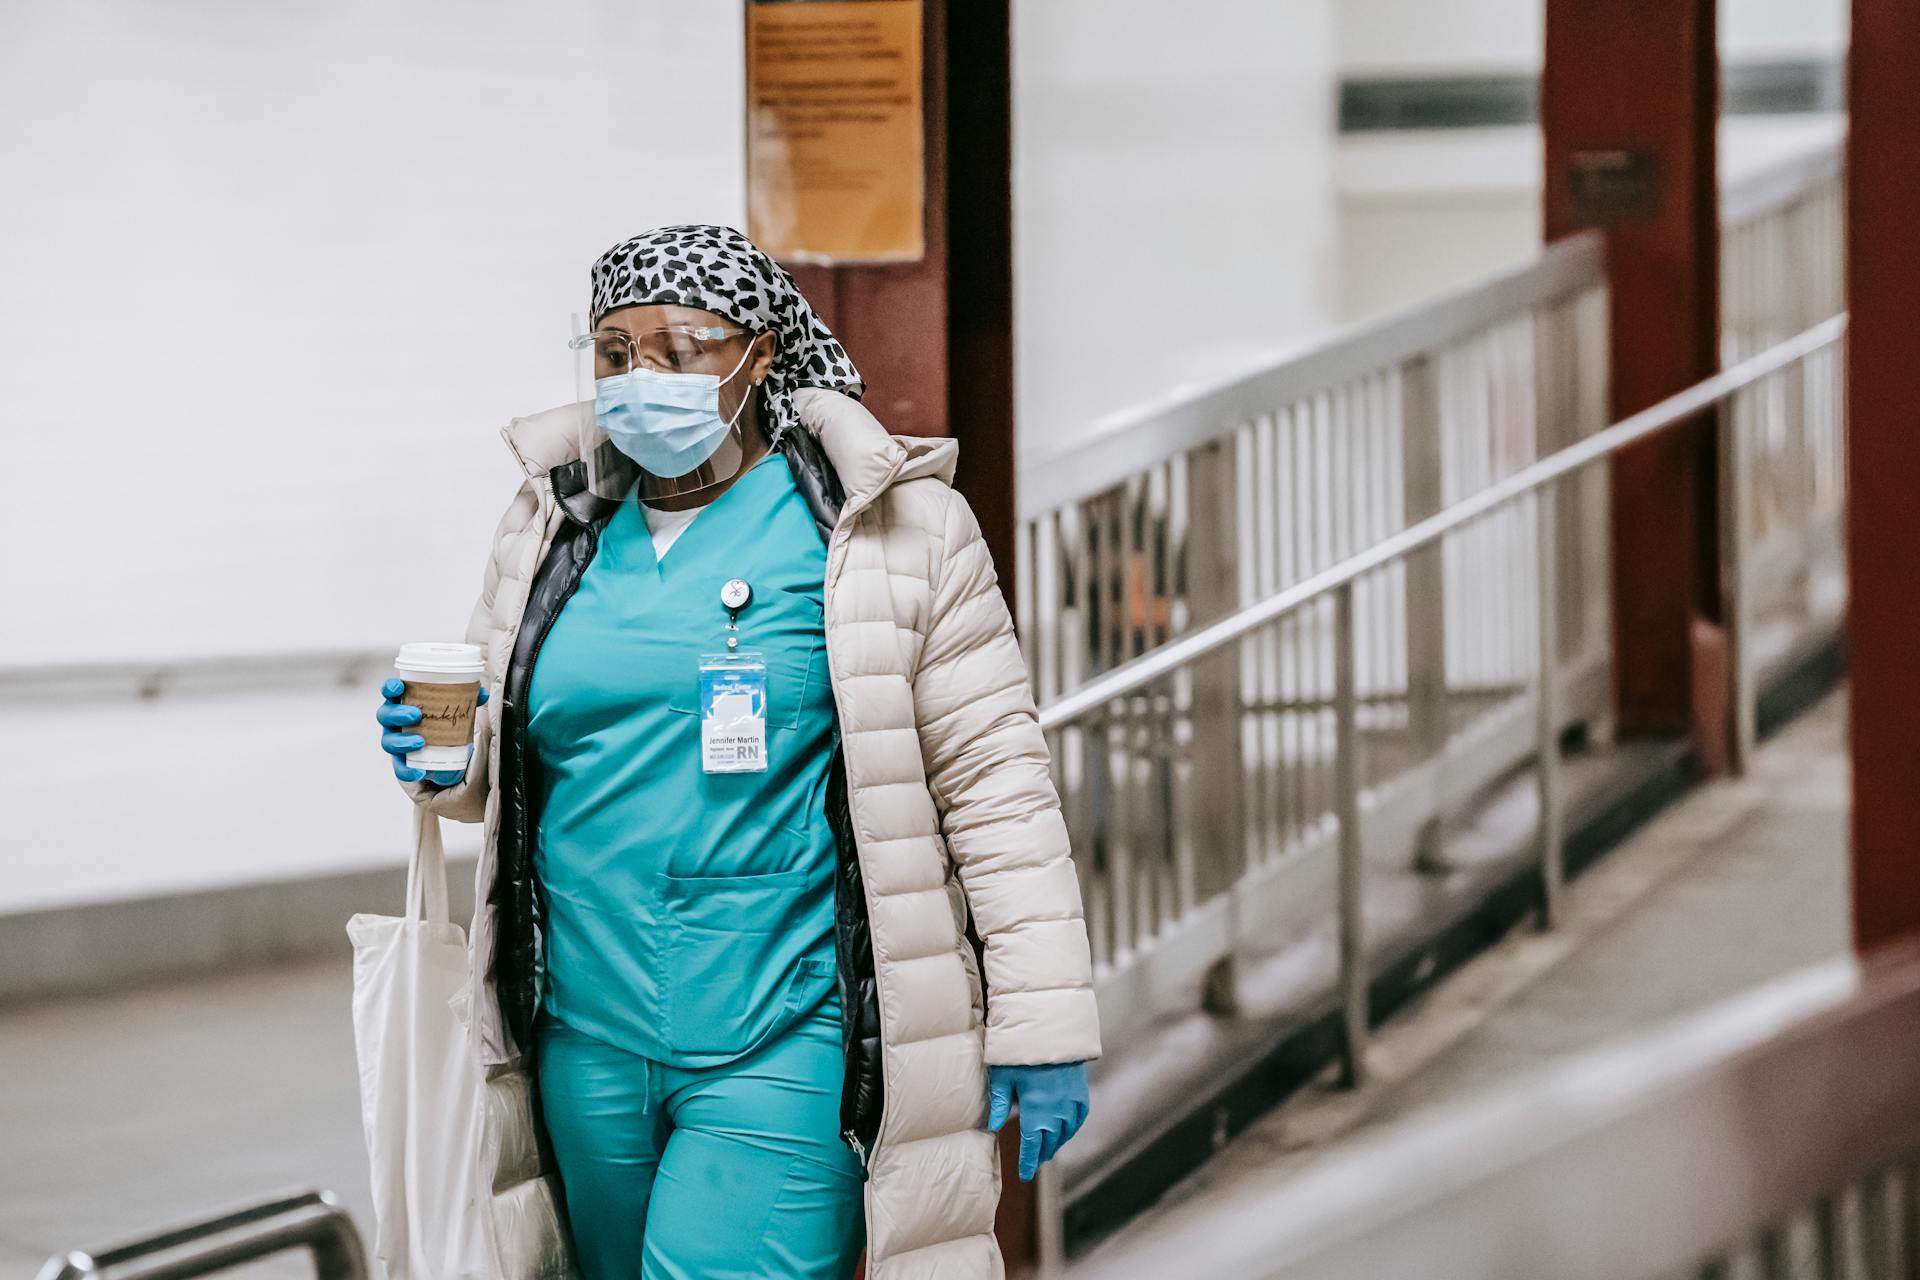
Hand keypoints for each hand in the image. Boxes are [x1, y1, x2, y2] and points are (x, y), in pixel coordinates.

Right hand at [377, 677, 486, 784]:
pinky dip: (408, 771)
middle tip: (416, 715)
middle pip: (385, 715)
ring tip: (420, 742)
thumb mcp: (451, 710)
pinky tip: (419, 772)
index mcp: (404, 703)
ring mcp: (395, 742)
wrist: (440, 751)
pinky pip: (400, 768)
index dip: (390, 687)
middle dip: (397, 714)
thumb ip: (466, 700)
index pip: (390, 692)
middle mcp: (394, 722)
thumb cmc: (439, 722)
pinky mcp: (400, 762)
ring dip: (402, 741)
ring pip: (388, 741)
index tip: (397, 687)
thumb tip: (484, 693)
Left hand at [987, 1062, 1089, 1180]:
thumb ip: (1000, 1104)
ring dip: (1055, 1144)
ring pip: (1065, 1133)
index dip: (1028, 1163)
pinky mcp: (1081, 1093)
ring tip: (1048, 1149)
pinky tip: (1065, 1131)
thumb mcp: (1003, 1077)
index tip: (1024, 1176)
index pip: (1032, 1146)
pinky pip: (1078, 1119)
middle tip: (1034, 1162)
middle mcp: (1057, 1113)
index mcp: (1035, 1112)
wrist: (1051, 1032)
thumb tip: (992, 1128)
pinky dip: (1071, 1129)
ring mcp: (1072, 1104)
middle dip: (1041, 1154)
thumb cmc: (1021, 1053)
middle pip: (1049, 1143)